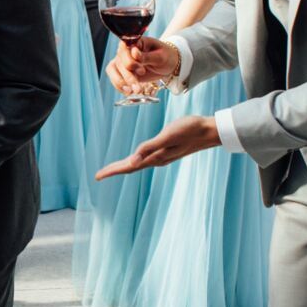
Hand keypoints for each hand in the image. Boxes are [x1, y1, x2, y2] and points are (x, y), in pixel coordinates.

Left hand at [96, 115, 219, 179]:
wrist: (209, 131)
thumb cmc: (190, 129)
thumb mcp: (169, 135)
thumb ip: (150, 147)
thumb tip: (133, 159)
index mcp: (155, 157)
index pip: (128, 166)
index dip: (112, 170)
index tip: (97, 176)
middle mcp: (157, 159)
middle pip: (131, 166)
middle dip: (114, 170)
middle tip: (99, 175)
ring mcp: (163, 156)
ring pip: (138, 164)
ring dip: (124, 166)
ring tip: (112, 169)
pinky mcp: (167, 151)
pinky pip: (145, 159)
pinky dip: (135, 160)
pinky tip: (135, 159)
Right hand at [105, 36, 180, 96]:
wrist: (168, 65)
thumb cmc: (166, 56)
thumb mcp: (160, 56)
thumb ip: (146, 56)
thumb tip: (133, 52)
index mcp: (135, 42)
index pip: (124, 48)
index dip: (129, 61)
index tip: (142, 70)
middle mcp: (126, 50)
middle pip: (119, 62)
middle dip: (128, 76)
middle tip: (139, 86)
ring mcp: (123, 61)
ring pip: (113, 70)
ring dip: (121, 83)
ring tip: (133, 91)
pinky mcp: (122, 72)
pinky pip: (115, 79)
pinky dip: (120, 87)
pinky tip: (129, 92)